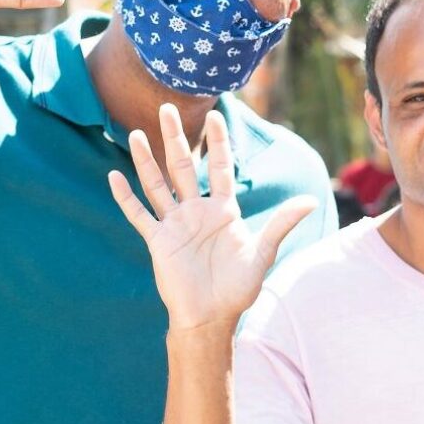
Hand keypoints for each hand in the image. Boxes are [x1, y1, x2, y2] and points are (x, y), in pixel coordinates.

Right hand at [108, 104, 316, 331]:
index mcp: (224, 209)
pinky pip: (139, 215)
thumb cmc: (238, 286)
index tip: (216, 114)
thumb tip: (310, 201)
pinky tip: (113, 176)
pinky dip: (126, 197)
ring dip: (146, 160)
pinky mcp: (158, 240)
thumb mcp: (263, 251)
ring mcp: (175, 224)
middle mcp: (197, 211)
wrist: (212, 315)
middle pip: (183, 166)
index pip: (221, 167)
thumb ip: (282, 223)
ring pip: (157, 184)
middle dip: (176, 138)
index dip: (219, 142)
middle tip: (166, 107)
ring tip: (136, 133)